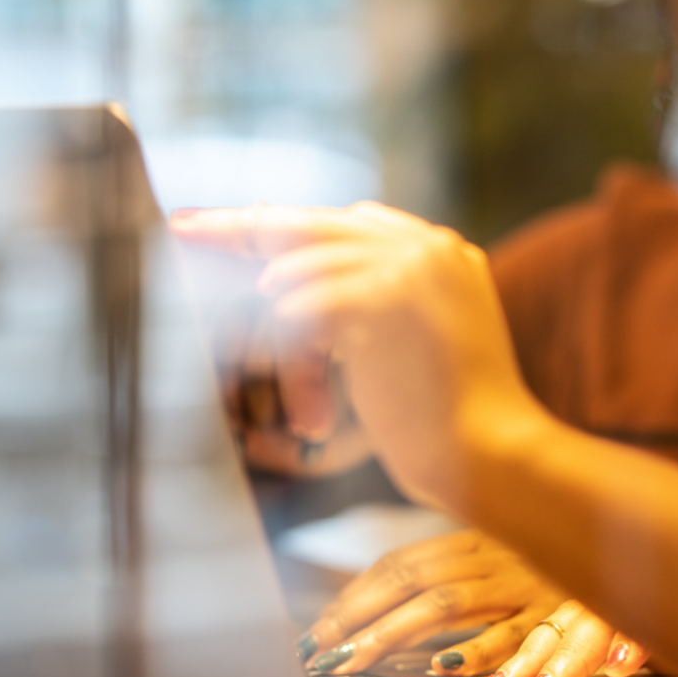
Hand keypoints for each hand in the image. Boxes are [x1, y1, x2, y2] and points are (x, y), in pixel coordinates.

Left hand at [170, 202, 551, 511]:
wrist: (494, 454)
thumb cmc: (454, 423)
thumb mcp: (421, 347)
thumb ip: (379, 307)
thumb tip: (292, 286)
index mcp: (444, 253)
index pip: (351, 222)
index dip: (288, 224)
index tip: (236, 224)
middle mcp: (430, 247)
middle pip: (315, 224)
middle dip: (242, 225)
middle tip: (183, 226)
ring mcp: (410, 267)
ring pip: (303, 268)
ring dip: (266, 315)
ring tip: (253, 351)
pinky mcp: (386, 298)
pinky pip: (306, 306)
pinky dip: (286, 343)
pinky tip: (284, 370)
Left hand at [295, 530, 568, 676]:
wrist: (639, 543)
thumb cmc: (564, 566)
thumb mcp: (509, 561)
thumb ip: (459, 576)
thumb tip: (384, 611)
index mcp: (482, 542)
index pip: (402, 564)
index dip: (356, 596)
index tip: (316, 632)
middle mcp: (498, 557)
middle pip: (414, 581)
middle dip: (363, 618)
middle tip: (323, 656)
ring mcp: (530, 584)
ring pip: (451, 603)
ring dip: (399, 634)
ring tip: (357, 662)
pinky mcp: (566, 614)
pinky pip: (518, 635)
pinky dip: (482, 653)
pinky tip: (445, 670)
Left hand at [476, 599, 648, 676]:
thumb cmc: (664, 604)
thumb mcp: (616, 630)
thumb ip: (587, 651)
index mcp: (590, 606)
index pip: (545, 634)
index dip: (516, 663)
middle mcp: (609, 600)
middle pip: (559, 632)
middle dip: (527, 666)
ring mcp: (639, 597)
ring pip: (597, 627)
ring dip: (569, 662)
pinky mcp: (675, 603)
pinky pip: (653, 622)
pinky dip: (635, 642)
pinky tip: (621, 667)